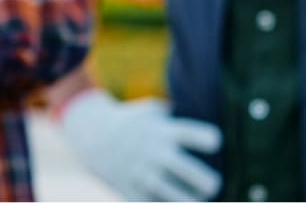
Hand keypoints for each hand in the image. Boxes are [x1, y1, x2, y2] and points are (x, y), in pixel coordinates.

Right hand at [57, 89, 220, 200]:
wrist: (93, 136)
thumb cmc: (133, 123)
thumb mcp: (153, 111)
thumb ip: (178, 119)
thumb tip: (205, 127)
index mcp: (163, 130)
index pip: (197, 136)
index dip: (210, 139)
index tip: (212, 143)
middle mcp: (154, 151)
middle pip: (189, 171)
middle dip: (208, 182)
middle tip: (212, 184)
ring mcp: (141, 172)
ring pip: (174, 195)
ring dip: (191, 201)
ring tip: (197, 200)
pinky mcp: (131, 190)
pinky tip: (175, 202)